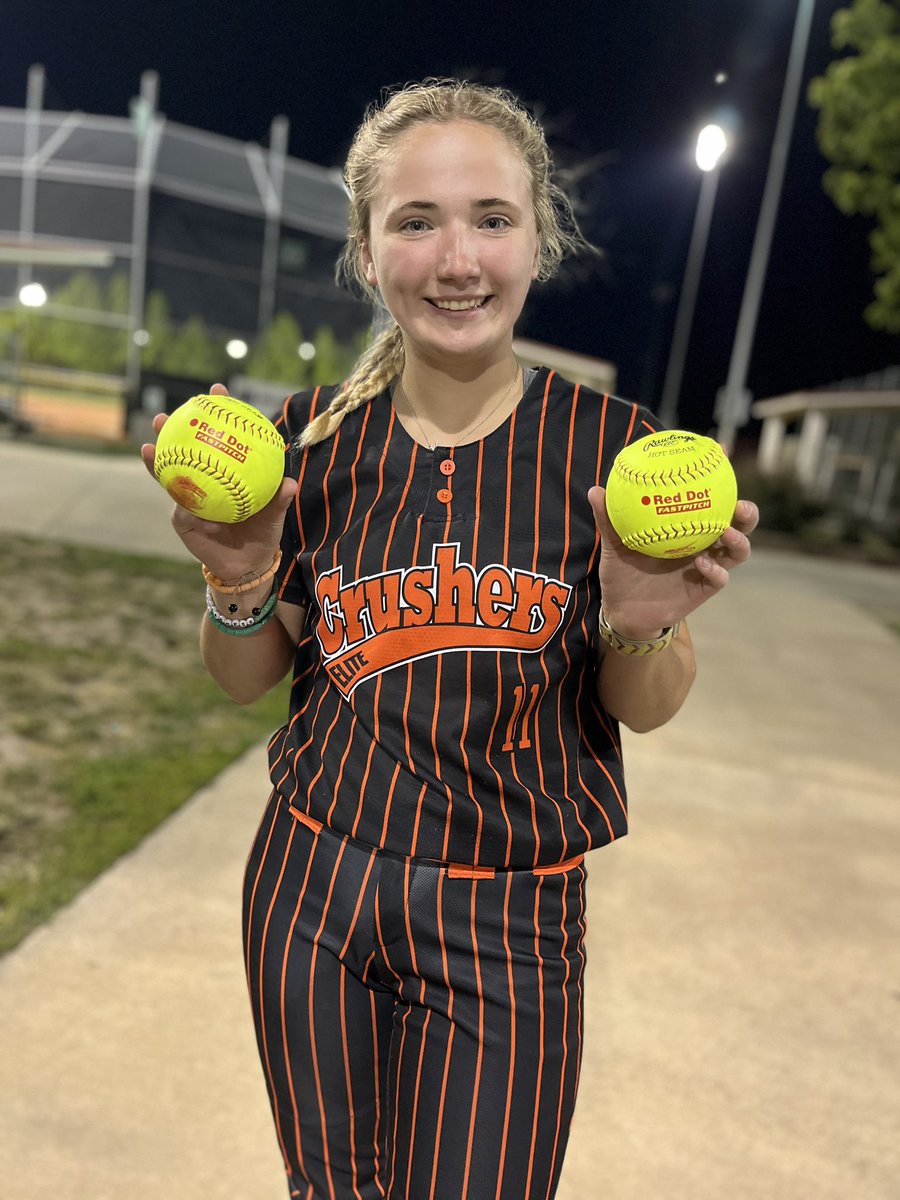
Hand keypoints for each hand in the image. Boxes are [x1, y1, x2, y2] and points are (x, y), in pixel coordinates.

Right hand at [141, 382, 297, 579]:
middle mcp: (204, 479)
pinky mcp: (182, 519)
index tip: (217, 389)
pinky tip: (172, 493)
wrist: (247, 564)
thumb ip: (279, 500)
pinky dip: (176, 499)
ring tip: (150, 444)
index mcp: (226, 471)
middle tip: (167, 414)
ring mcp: (190, 498)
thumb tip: (291, 483)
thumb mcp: (273, 516)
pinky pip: (179, 508)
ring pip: (171, 475)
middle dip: (173, 429)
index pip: (220, 436)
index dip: (218, 412)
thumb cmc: (262, 534)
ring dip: (159, 459)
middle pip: (185, 449)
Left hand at [587, 487, 758, 637]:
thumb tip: (596, 490)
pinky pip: (719, 578)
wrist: (624, 611)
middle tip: (739, 503)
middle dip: (746, 511)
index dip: (721, 477)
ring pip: (738, 551)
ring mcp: (708, 566)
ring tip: (726, 531)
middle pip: (738, 524)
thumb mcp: (614, 545)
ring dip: (739, 540)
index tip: (722, 453)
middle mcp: (704, 543)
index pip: (711, 499)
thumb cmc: (622, 573)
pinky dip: (715, 569)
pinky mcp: (705, 589)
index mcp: (688, 526)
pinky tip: (702, 562)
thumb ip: (609, 520)